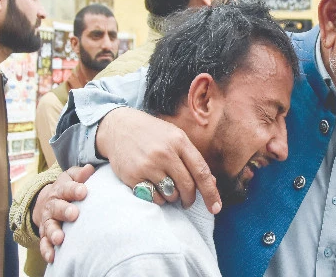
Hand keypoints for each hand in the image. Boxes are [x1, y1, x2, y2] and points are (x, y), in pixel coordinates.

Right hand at [35, 164, 94, 262]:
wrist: (47, 200)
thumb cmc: (67, 187)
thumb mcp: (71, 177)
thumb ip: (80, 174)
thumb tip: (90, 169)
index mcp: (60, 189)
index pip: (67, 188)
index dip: (74, 189)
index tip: (83, 192)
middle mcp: (52, 205)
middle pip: (57, 207)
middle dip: (65, 211)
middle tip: (74, 214)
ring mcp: (48, 221)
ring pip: (49, 227)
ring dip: (54, 233)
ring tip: (60, 239)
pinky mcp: (45, 234)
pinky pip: (44, 243)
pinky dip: (47, 250)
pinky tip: (53, 256)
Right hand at [97, 107, 221, 213]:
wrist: (119, 127)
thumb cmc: (153, 134)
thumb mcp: (175, 137)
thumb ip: (192, 158)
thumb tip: (212, 183)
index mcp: (180, 141)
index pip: (201, 171)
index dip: (211, 192)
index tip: (216, 208)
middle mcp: (165, 153)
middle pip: (187, 186)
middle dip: (189, 198)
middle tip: (187, 200)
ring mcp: (148, 164)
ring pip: (171, 195)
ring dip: (172, 197)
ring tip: (166, 186)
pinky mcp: (133, 175)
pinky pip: (153, 198)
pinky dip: (157, 198)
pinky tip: (154, 187)